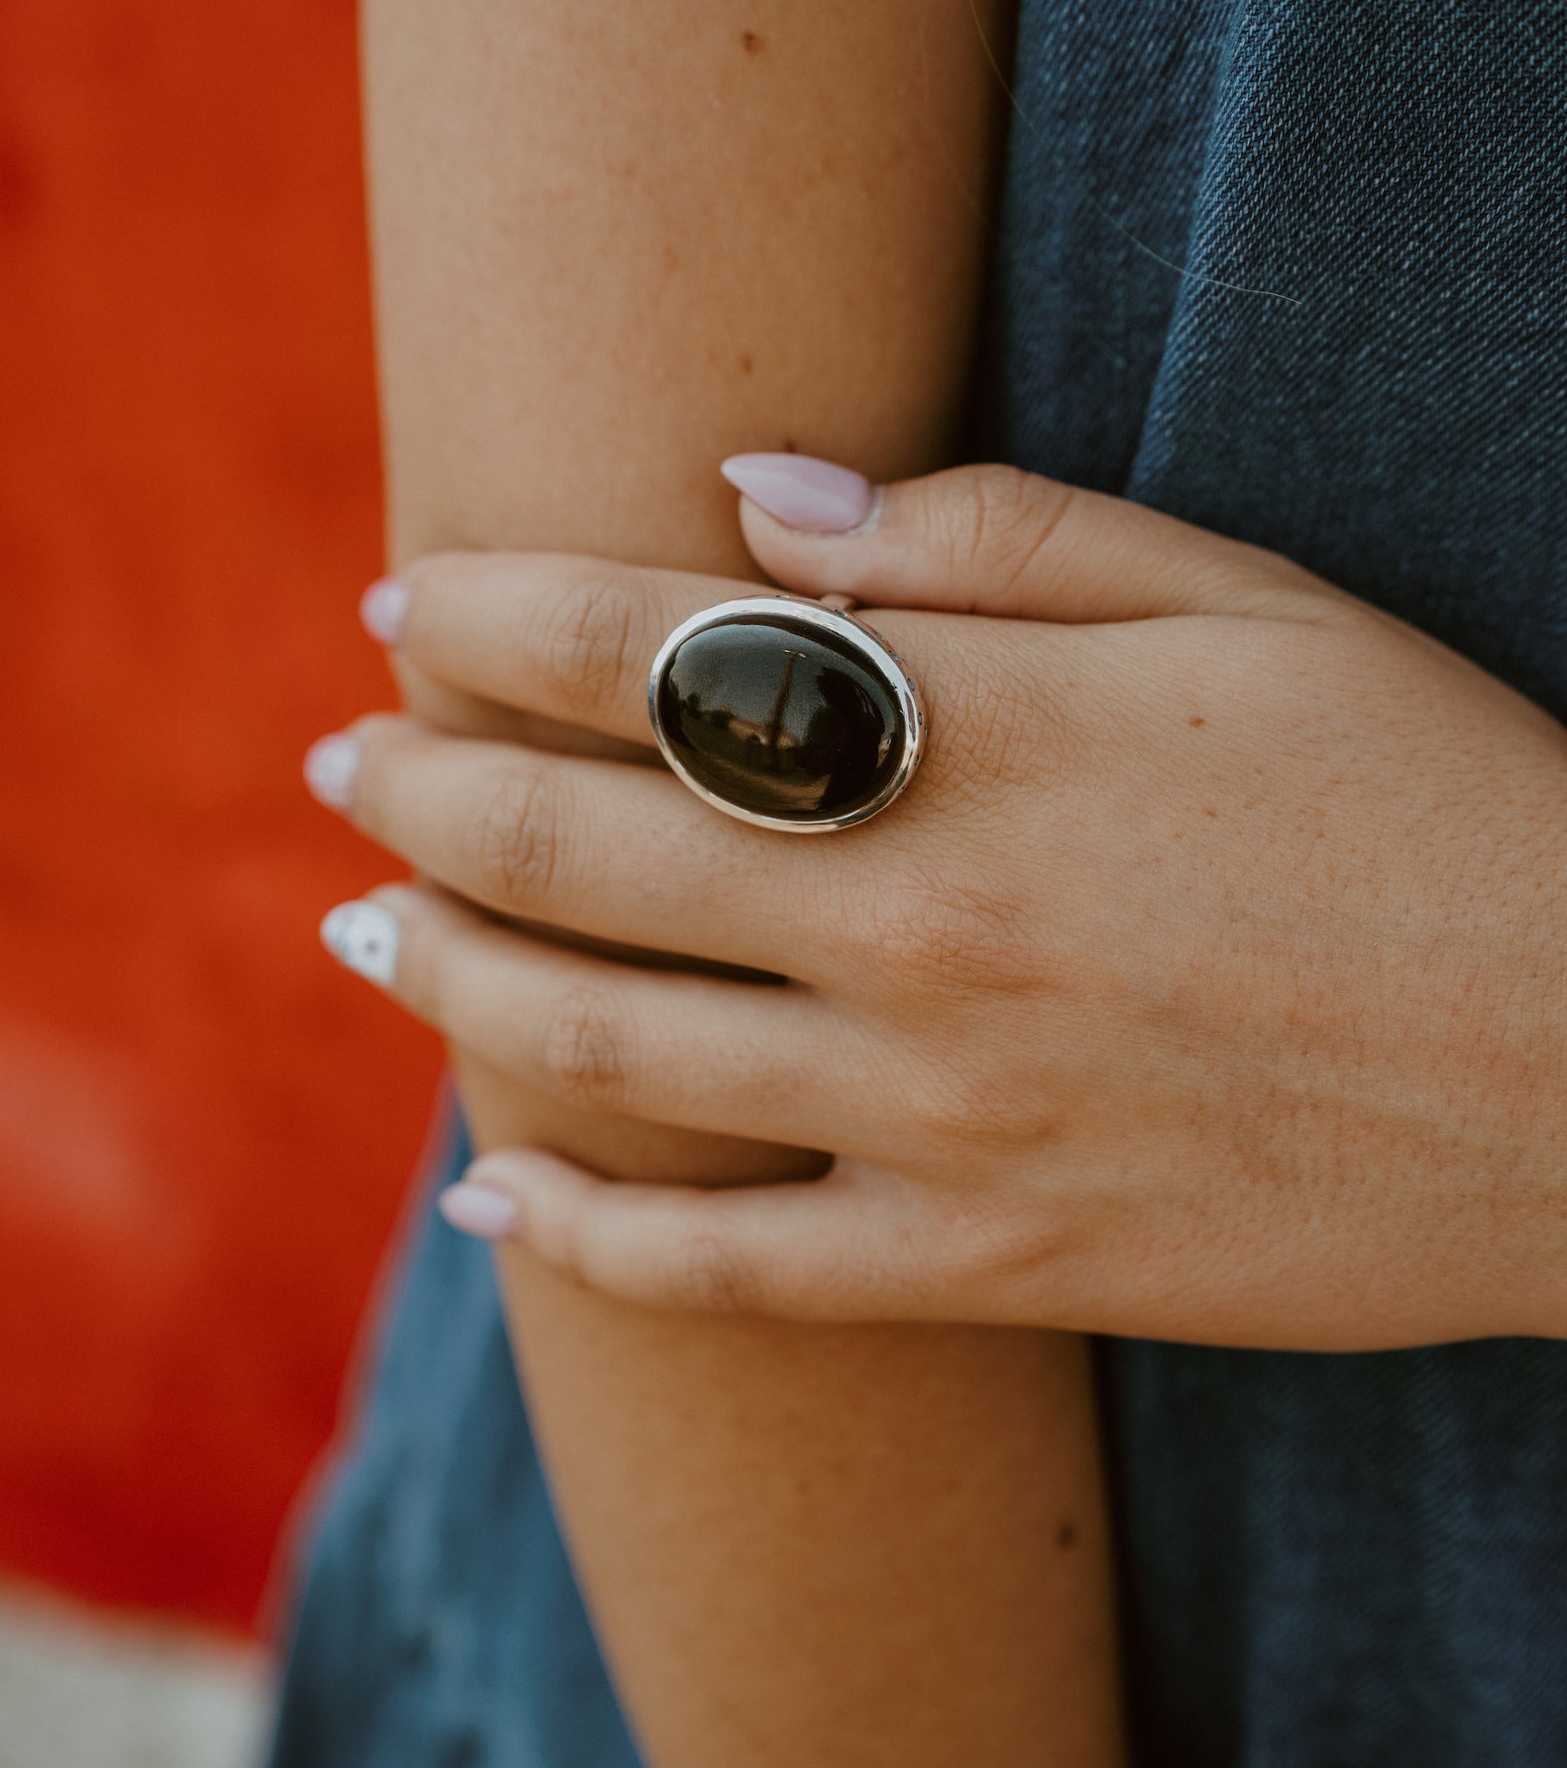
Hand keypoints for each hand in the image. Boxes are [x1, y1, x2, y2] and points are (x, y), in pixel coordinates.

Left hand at [309, 459, 1566, 1346]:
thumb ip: (987, 539)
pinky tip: (488, 1198)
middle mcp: (921, 922)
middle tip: (335, 761)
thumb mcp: (1246, 601)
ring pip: (615, 1048)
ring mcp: (941, 1112)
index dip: (494, 618)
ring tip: (361, 927)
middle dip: (426, 787)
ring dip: (455, 977)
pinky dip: (592, 1241)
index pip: (649, 652)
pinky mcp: (992, 1259)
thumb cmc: (1433, 796)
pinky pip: (735, 1272)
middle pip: (584, 844)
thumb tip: (747, 494)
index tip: (404, 599)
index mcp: (980, 735)